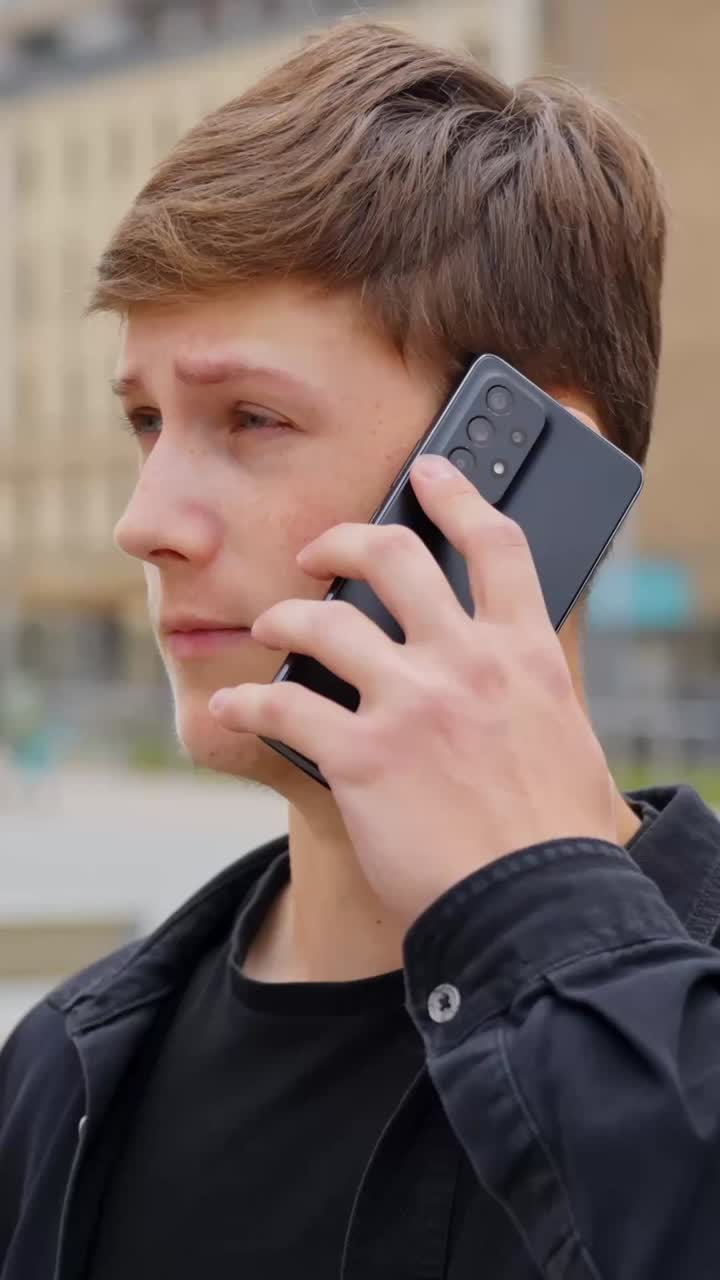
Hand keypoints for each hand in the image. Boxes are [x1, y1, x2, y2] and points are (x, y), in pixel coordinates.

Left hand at [209, 453, 615, 925]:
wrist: (536, 908)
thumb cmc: (555, 836)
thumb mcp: (567, 739)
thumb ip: (530, 689)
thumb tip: (504, 663)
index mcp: (524, 654)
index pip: (496, 546)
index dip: (458, 496)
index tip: (428, 473)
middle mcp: (466, 662)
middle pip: (393, 557)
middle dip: (341, 540)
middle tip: (313, 550)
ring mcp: (411, 704)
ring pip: (323, 622)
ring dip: (283, 618)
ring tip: (266, 628)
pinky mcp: (362, 757)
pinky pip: (282, 706)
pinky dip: (245, 702)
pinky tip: (229, 706)